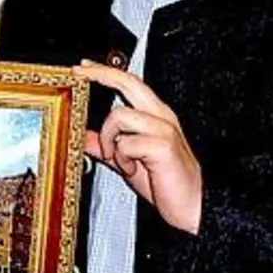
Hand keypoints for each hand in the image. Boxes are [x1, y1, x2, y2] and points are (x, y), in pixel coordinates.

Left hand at [75, 60, 202, 234]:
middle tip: (80, 72)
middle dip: (102, 74)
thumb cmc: (167, 184)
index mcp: (156, 116)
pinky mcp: (163, 145)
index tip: (83, 67)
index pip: (130, 83)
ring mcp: (164, 129)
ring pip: (120, 116)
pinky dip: (122, 159)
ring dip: (110, 139)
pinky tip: (133, 169)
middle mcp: (161, 117)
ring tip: (120, 160)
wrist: (192, 206)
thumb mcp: (129, 162)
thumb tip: (86, 139)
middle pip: (128, 82)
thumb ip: (108, 148)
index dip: (106, 72)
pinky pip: (126, 143)